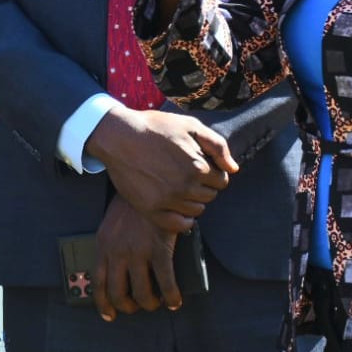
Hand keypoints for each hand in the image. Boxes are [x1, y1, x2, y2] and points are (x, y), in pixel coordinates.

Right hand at [85, 107, 237, 231]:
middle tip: (184, 172)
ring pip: (196, 210)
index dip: (212, 171)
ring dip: (192, 200)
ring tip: (177, 184)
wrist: (118, 135)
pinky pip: (179, 225)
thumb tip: (233, 168)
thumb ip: (217, 145)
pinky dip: (183, 219)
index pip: (221, 180)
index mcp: (197, 167)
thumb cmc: (155, 127)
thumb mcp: (190, 125)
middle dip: (203, 185)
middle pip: (210, 196)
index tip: (197, 163)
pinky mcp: (151, 209)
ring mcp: (167, 200)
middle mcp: (185, 187)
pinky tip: (175, 206)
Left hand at [93, 195, 180, 320]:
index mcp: (102, 245)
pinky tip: (175, 300)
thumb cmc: (131, 203)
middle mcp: (117, 252)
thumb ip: (111, 246)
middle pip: (119, 293)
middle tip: (139, 307)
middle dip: (130, 306)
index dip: (104, 303)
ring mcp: (138, 252)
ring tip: (158, 302)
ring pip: (143, 294)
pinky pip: (166, 283)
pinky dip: (171, 297)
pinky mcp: (159, 249)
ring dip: (151, 304)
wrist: (148, 182)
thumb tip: (117, 271)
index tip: (110, 315)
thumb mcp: (112, 224)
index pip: (98, 283)